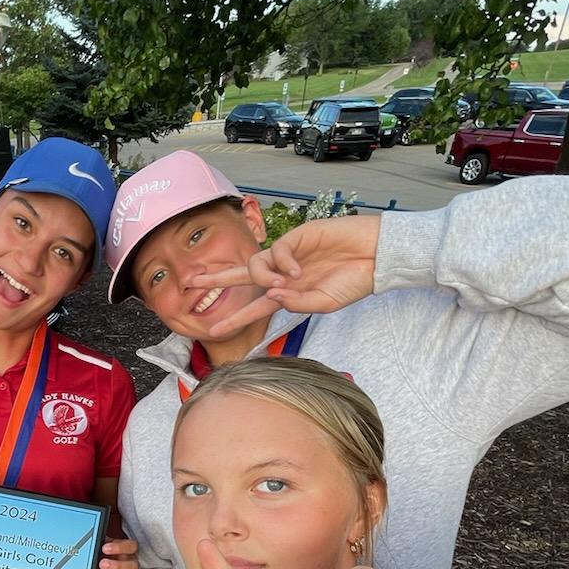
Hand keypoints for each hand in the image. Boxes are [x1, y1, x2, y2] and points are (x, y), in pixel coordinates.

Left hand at [96, 536, 137, 568]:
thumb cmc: (104, 550)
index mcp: (128, 550)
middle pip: (132, 566)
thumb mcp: (103, 542)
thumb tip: (92, 539)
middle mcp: (130, 564)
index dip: (120, 548)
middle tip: (102, 564)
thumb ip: (100, 540)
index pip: (131, 547)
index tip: (104, 548)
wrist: (100, 560)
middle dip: (117, 566)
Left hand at [202, 215, 382, 339]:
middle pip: (242, 275)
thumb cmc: (354, 281)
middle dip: (216, 278)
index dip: (234, 319)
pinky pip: (278, 250)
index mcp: (289, 293)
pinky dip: (283, 262)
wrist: (377, 257)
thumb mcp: (325, 303)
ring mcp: (289, 254)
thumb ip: (298, 304)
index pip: (255, 306)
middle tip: (191, 282)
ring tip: (285, 283)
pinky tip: (297, 271)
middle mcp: (283, 273)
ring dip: (263, 276)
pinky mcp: (298, 236)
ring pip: (257, 263)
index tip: (211, 332)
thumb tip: (272, 297)